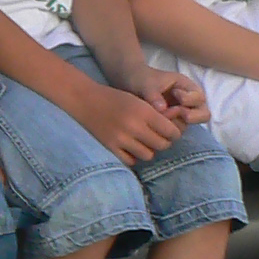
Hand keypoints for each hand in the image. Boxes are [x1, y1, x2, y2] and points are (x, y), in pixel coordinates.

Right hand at [66, 80, 182, 163]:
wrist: (84, 100)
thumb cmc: (115, 98)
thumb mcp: (139, 101)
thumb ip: (156, 115)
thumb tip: (174, 131)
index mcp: (144, 112)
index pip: (171, 131)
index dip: (174, 132)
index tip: (170, 131)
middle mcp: (134, 126)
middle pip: (162, 145)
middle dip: (163, 142)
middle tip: (157, 136)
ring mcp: (121, 139)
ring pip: (148, 155)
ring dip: (148, 149)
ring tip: (142, 142)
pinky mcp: (110, 147)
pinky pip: (131, 160)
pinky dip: (133, 156)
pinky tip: (130, 148)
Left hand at [133, 64, 210, 125]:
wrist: (130, 86)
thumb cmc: (142, 80)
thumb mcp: (147, 84)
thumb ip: (154, 95)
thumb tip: (162, 109)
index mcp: (188, 88)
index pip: (200, 98)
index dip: (189, 99)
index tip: (174, 93)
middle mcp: (189, 103)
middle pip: (204, 115)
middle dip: (191, 116)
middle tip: (174, 113)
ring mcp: (182, 115)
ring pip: (189, 125)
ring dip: (175, 124)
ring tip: (159, 116)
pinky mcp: (172, 124)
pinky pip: (175, 132)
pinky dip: (166, 130)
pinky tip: (154, 123)